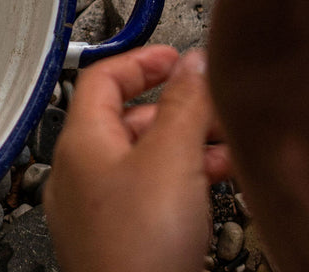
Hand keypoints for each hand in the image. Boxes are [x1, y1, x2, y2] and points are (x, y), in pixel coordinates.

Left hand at [42, 45, 231, 271]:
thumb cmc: (140, 252)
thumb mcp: (170, 158)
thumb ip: (183, 104)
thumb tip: (192, 63)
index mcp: (80, 142)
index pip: (101, 77)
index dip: (140, 60)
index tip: (174, 56)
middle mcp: (79, 174)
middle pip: (126, 119)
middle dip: (176, 108)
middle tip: (214, 105)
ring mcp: (96, 213)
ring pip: (144, 161)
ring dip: (186, 146)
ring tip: (229, 149)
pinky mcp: (119, 245)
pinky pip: (150, 198)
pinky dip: (183, 183)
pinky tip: (218, 189)